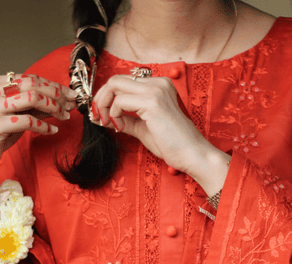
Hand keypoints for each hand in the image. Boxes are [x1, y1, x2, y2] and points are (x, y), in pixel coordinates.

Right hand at [0, 74, 76, 158]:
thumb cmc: (0, 130)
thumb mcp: (19, 114)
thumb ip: (37, 108)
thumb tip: (61, 103)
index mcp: (0, 85)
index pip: (31, 78)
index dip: (54, 85)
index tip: (70, 93)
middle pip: (33, 84)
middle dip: (56, 94)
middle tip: (70, 104)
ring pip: (32, 98)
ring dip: (53, 106)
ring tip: (64, 116)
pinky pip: (28, 121)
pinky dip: (45, 126)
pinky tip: (52, 130)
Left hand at [90, 75, 230, 193]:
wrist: (192, 155)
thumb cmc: (173, 144)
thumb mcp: (143, 128)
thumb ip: (125, 120)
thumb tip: (102, 118)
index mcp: (158, 86)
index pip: (123, 82)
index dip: (107, 97)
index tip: (100, 114)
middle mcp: (158, 83)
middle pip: (115, 79)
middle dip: (100, 99)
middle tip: (97, 117)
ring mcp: (156, 90)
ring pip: (114, 86)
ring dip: (104, 106)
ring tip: (107, 123)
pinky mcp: (153, 102)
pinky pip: (120, 101)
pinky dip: (114, 114)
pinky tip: (120, 127)